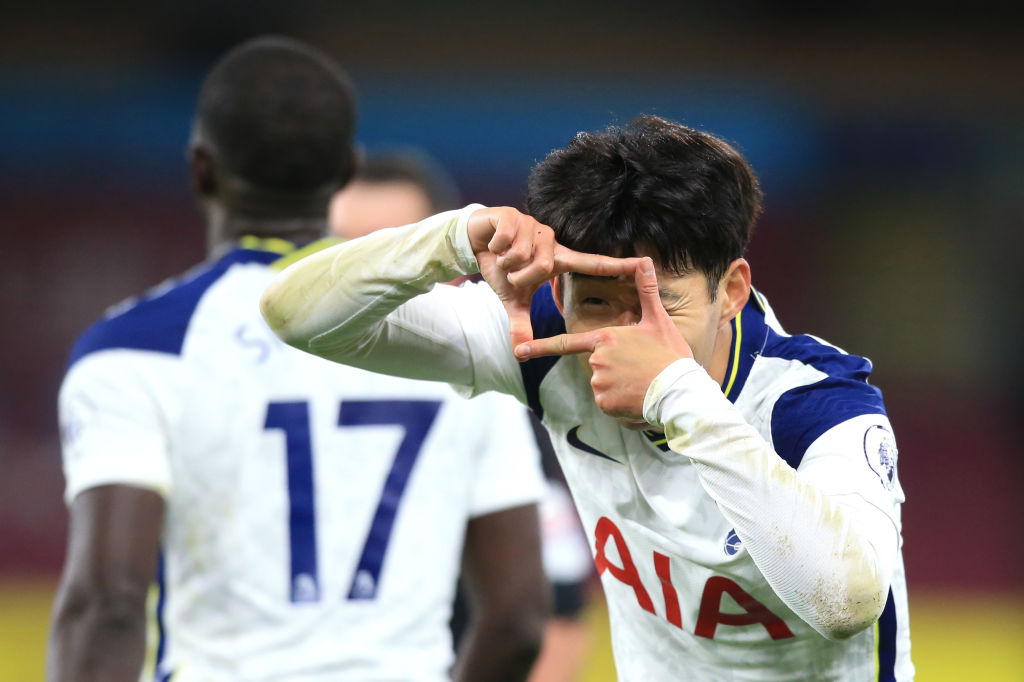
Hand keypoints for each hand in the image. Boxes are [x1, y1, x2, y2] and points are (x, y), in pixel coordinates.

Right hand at [467, 207, 640, 348]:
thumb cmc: (502, 268)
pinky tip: (495, 243)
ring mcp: (534, 226)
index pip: (592, 263)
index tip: (643, 263)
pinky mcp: (514, 216)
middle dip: (520, 275)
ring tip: (503, 256)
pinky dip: (495, 247)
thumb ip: (521, 323)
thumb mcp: (513, 298)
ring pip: (522, 254)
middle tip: (511, 272)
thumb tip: (520, 352)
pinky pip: (506, 240)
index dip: (617, 264)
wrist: (477, 241)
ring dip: (506, 262)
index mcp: (558, 258)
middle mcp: (551, 240)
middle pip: (542, 265)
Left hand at [511, 257, 692, 419]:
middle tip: (639, 368)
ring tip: (640, 382)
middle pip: (595, 364)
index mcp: (604, 338)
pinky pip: (607, 403)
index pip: (565, 343)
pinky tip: (636, 396)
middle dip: (613, 368)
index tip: (518, 351)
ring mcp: (598, 383)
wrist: (680, 391)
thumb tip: (644, 259)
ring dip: (617, 385)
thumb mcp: (658, 320)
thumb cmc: (670, 354)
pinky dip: (620, 401)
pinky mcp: (605, 404)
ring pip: (601, 384)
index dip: (539, 347)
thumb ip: (646, 290)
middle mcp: (596, 360)